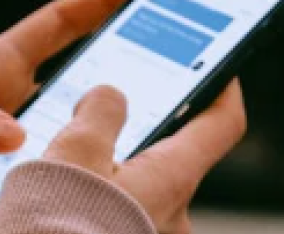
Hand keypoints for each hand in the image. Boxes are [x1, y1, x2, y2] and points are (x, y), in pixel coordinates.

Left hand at [0, 0, 146, 231]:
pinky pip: (55, 163)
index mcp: (2, 62)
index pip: (62, 21)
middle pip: (79, 70)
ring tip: (144, 138)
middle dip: (121, 64)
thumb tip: (12, 134)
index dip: (102, 0)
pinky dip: (72, 172)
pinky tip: (89, 192)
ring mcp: (17, 126)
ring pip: (72, 121)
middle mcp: (14, 92)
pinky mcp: (16, 163)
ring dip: (100, 129)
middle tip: (169, 61)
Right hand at [44, 81, 245, 233]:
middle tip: (116, 107)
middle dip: (149, 129)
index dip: (224, 88)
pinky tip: (69, 189)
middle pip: (177, 153)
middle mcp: (173, 211)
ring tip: (77, 152)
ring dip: (120, 164)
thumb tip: (110, 96)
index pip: (223, 124)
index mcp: (172, 177)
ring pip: (145, 184)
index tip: (220, 67)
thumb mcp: (76, 150)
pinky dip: (106, 193)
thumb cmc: (58, 224)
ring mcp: (152, 233)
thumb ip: (101, 111)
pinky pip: (126, 209)